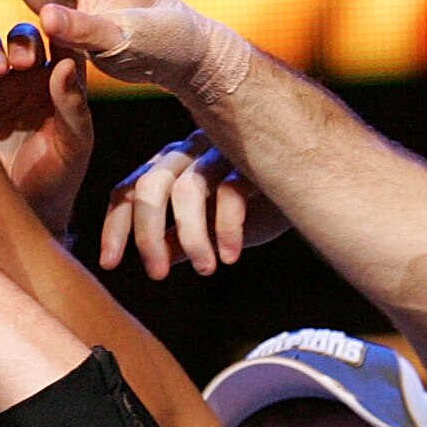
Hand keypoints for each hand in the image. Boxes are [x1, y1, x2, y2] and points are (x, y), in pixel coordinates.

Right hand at [0, 24, 92, 237]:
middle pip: (21, 41)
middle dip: (21, 42)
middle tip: (23, 61)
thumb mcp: (75, 144)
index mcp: (58, 84)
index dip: (59, 32)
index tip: (56, 28)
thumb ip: (73, 105)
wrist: (20, 216)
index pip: (60, 44)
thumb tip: (66, 63)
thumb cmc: (56, 180)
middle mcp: (24, 81)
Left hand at [97, 128, 287, 279]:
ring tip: (205, 271)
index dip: (115, 227)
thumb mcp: (211, 227)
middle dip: (146, 234)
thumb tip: (157, 259)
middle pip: (150, 186)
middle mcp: (190, 152)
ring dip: (192, 237)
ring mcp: (222, 151)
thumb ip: (180, 238)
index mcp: (170, 166)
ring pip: (188, 189)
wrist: (316, 181)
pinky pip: (231, 190)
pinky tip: (232, 256)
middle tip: (156, 274)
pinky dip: (227, 227)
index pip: (128, 189)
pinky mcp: (254, 159)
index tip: (109, 265)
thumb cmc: (258, 203)